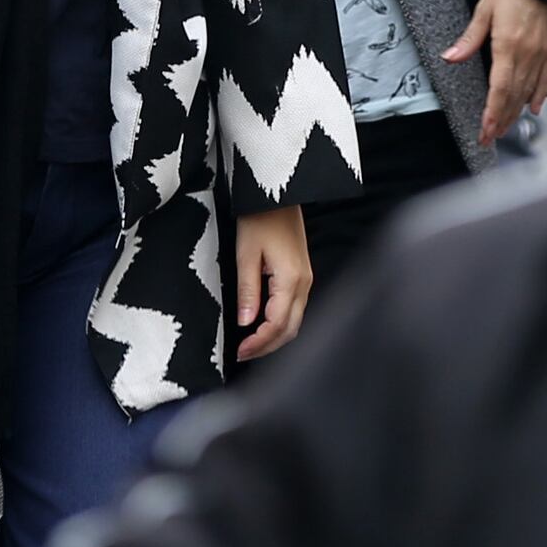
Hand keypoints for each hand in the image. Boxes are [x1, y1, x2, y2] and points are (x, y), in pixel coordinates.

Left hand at [234, 205, 313, 356]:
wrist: (277, 192)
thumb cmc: (260, 217)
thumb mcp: (246, 253)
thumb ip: (247, 291)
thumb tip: (246, 322)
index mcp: (291, 280)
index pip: (277, 324)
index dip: (259, 343)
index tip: (240, 351)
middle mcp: (304, 283)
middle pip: (291, 329)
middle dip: (268, 347)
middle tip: (244, 354)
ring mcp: (306, 279)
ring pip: (296, 321)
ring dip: (275, 337)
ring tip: (251, 344)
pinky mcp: (302, 275)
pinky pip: (295, 308)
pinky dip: (281, 323)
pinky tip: (263, 325)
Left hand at [445, 0, 546, 142]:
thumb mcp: (484, 10)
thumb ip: (469, 38)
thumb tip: (450, 57)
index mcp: (508, 46)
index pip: (500, 89)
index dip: (492, 113)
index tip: (485, 130)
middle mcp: (528, 54)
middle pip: (514, 96)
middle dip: (501, 120)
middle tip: (491, 137)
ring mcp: (541, 54)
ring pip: (529, 91)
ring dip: (516, 113)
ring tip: (505, 129)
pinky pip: (546, 79)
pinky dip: (539, 96)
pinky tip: (534, 109)